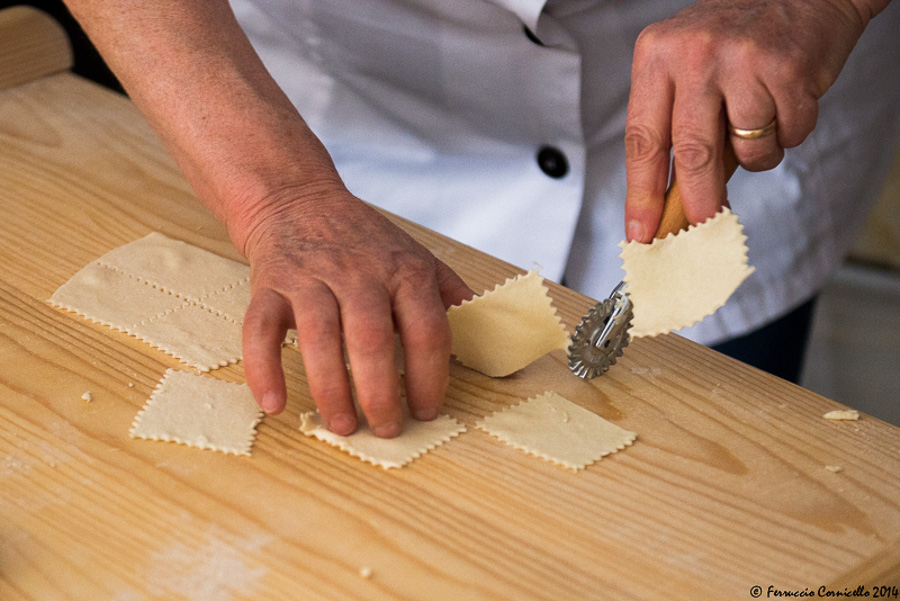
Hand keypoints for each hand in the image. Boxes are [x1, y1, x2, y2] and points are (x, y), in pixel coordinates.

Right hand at [238, 186, 472, 437]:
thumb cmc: (362, 239)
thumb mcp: (415, 255)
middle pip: (372, 339)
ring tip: (342, 426)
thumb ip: (448, 295)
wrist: (297, 199)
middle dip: (381, 393)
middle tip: (386, 429)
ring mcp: (310, 278)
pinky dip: (263, 369)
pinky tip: (275, 404)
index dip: (430, 376)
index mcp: (403, 271)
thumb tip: (484, 339)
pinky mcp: (269, 285)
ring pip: (319, 338)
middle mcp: (358, 273)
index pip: (427, 330)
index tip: (427, 410)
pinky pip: (259, 330)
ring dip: (331, 389)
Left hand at [623, 0, 867, 241]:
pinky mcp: (788, 68)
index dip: (641, 194)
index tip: (641, 232)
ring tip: (759, 118)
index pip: (642, 139)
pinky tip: (786, 98)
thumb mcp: (685, 65)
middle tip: (701, 227)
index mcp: (656, 55)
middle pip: (692, 153)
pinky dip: (789, 132)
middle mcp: (694, 54)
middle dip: (698, 202)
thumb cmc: (735, 36)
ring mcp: (742, 60)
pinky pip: (787, 134)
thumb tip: (670, 203)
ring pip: (747, 149)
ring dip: (756, 153)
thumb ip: (674, 124)